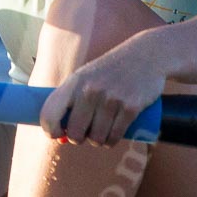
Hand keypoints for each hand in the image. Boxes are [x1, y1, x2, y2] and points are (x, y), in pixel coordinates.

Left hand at [39, 38, 166, 145]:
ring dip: (98, 141)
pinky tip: (112, 136)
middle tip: (85, 133)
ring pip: (96, 139)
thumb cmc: (110, 70)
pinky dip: (111, 141)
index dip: (50, 130)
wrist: (146, 54)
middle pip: (75, 133)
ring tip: (101, 132)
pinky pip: (114, 137)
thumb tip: (59, 135)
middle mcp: (90, 90)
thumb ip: (71, 101)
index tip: (57, 134)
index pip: (49, 114)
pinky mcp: (131, 107)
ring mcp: (111, 99)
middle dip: (79, 139)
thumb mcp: (85, 76)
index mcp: (74, 82)